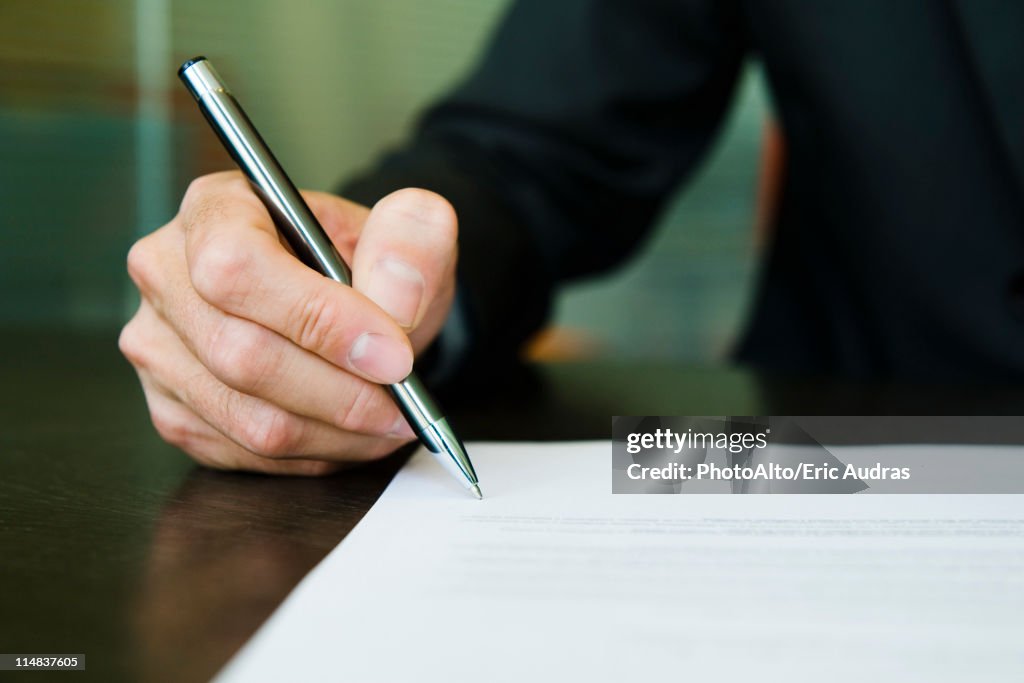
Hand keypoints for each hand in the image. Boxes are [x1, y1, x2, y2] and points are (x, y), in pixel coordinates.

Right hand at [119, 171, 457, 474]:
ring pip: (248, 418)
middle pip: (241, 355)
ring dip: (337, 432)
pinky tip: (351, 431)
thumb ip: (411, 241)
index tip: (394, 355)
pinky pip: (245, 453)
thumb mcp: (407, 231)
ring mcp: (158, 346)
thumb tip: (394, 301)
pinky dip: (315, 454)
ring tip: (391, 419)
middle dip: (342, 392)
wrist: (349, 303)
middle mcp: (166, 273)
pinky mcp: (170, 407)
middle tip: (405, 399)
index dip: (320, 320)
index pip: (237, 268)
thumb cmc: (366, 262)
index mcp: (215, 208)